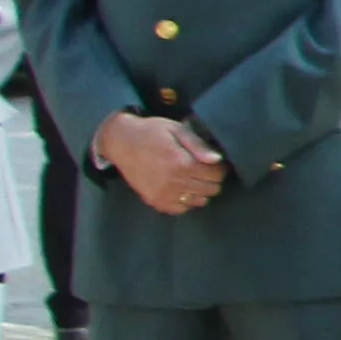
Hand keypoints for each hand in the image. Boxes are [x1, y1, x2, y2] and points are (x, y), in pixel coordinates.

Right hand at [100, 112, 226, 215]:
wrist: (120, 142)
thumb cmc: (151, 132)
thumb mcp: (177, 130)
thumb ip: (199, 145)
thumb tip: (217, 160)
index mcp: (181, 163)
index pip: (216, 175)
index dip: (220, 168)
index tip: (215, 163)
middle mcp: (173, 182)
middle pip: (210, 189)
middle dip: (212, 179)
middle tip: (204, 169)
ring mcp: (163, 194)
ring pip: (199, 201)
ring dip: (200, 190)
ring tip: (192, 177)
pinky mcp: (154, 201)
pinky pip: (180, 209)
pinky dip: (185, 200)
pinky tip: (181, 188)